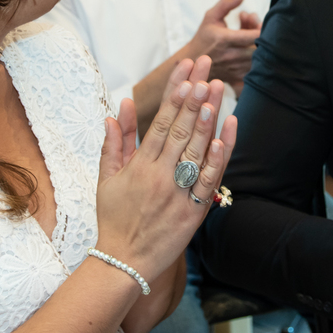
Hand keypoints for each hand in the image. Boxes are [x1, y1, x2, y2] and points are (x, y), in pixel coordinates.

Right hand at [97, 56, 238, 282]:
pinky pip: (209, 181)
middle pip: (180, 129)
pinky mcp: (193, 211)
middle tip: (206, 70)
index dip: (174, 95)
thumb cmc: (114, 219)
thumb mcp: (107, 179)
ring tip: (216, 91)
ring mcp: (178, 193)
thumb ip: (114, 143)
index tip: (185, 72)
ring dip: (207, 118)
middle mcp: (159, 175)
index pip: (159, 122)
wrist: (124, 262)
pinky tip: (225, 134)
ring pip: (196, 149)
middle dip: (194, 97)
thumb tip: (115, 109)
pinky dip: (217, 158)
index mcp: (139, 166)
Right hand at [186, 0, 260, 88]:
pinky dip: (258, 61)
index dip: (261, 29)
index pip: (253, 36)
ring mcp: (234, 69)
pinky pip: (255, 71)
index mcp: (224, 39)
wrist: (193, 61)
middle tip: (258, 30)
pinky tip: (252, 52)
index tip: (260, 23)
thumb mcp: (210, 17)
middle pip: (259, 48)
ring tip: (254, 40)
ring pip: (258, 60)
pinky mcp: (237, 78)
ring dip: (261, 48)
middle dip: (263, 38)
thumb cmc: (204, 37)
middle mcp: (230, 56)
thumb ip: (226, 4)